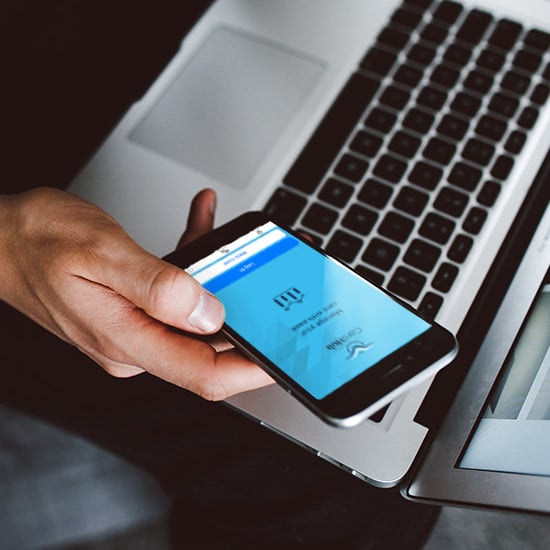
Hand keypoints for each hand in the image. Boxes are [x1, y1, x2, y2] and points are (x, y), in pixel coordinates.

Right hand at [0, 187, 271, 399]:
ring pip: (197, 316)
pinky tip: (199, 226)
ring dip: (220, 279)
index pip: (203, 374)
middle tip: (272, 282)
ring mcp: (135, 329)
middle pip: (209, 346)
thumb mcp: (100, 252)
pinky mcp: (136, 311)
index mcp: (126, 340)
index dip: (251, 371)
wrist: (0, 239)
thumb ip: (158, 286)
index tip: (285, 357)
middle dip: (247, 318)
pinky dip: (194, 263)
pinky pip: (178, 294)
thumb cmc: (36, 241)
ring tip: (230, 236)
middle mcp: (134, 343)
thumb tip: (209, 313)